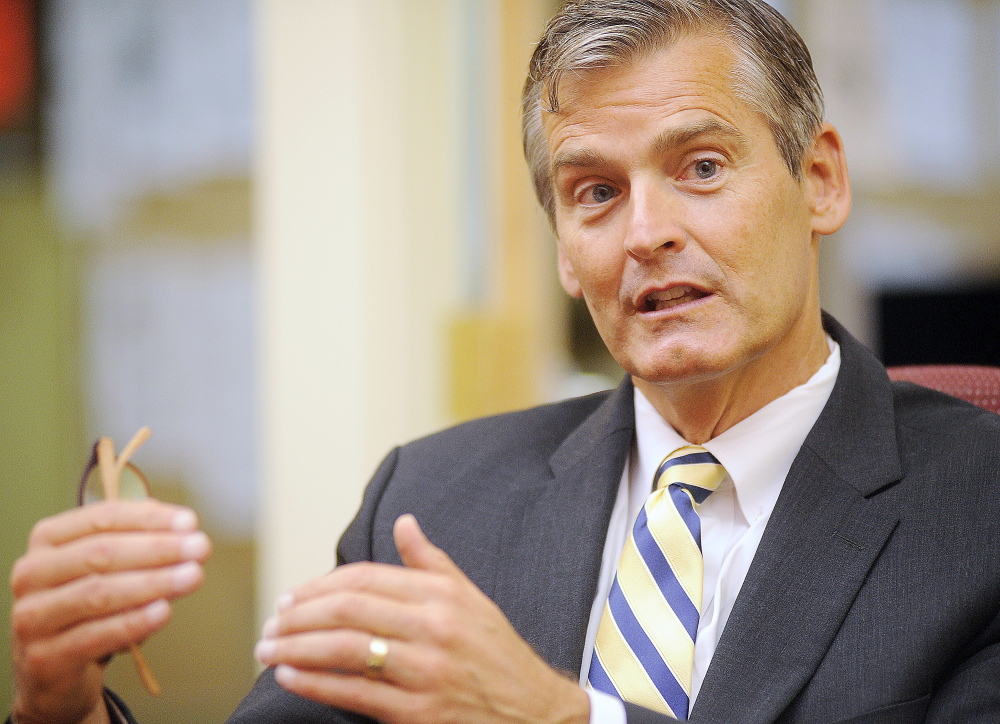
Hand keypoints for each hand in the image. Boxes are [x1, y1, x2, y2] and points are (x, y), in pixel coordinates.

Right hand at [10, 500, 211, 723]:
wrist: (53, 671)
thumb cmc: (85, 607)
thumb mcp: (104, 568)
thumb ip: (137, 541)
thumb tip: (182, 526)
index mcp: (48, 541)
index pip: (102, 519)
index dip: (150, 519)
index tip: (190, 522)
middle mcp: (33, 574)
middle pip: (102, 554)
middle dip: (158, 549)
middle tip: (199, 548)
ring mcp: (33, 617)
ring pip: (100, 593)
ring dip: (153, 583)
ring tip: (191, 576)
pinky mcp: (45, 657)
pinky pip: (96, 635)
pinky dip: (135, 622)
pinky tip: (163, 611)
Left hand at [255, 514, 589, 723]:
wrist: (535, 711)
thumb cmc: (497, 653)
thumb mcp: (470, 597)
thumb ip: (431, 561)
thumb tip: (403, 522)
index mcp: (442, 594)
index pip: (365, 578)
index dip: (319, 585)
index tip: (292, 597)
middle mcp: (434, 627)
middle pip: (348, 609)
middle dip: (298, 615)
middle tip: (271, 624)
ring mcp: (426, 670)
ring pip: (344, 649)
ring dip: (296, 648)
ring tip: (267, 651)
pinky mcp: (419, 712)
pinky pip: (355, 693)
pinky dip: (315, 683)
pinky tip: (290, 677)